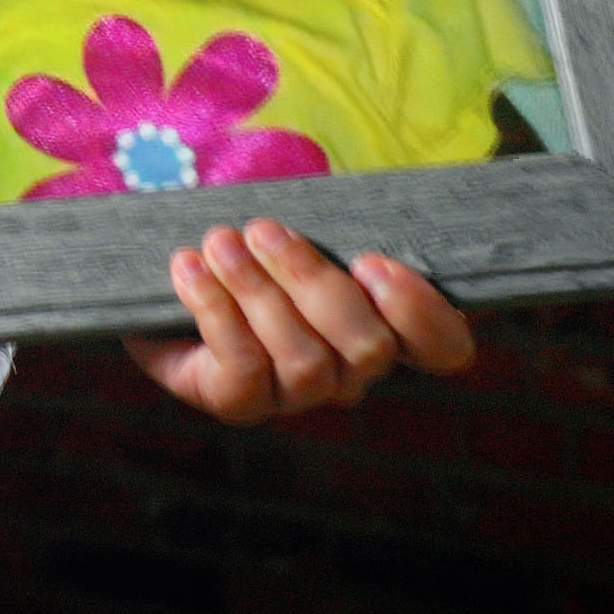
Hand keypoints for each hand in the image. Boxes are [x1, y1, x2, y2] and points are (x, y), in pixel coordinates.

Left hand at [124, 218, 474, 425]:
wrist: (168, 277)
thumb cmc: (248, 246)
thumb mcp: (299, 225)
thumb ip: (337, 225)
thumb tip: (361, 209)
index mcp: (380, 329)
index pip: (444, 349)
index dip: (422, 313)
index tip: (371, 260)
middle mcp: (347, 373)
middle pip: (368, 348)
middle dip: (314, 282)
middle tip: (264, 231)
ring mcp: (294, 395)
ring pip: (304, 359)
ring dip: (257, 289)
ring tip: (220, 241)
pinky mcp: (239, 404)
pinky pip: (243, 369)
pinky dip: (215, 310)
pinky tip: (190, 268)